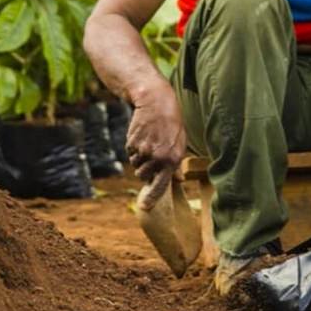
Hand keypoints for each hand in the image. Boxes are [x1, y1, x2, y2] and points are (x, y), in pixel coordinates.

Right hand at [126, 88, 185, 208]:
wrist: (156, 102)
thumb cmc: (171, 123)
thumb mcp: (180, 142)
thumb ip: (176, 163)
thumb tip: (178, 180)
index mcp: (173, 159)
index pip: (161, 184)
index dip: (152, 197)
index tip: (145, 207)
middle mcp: (158, 157)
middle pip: (143, 176)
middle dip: (145, 168)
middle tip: (152, 152)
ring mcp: (144, 151)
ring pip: (135, 165)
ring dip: (139, 157)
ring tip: (149, 141)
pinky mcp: (132, 144)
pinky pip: (130, 153)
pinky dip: (133, 147)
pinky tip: (142, 135)